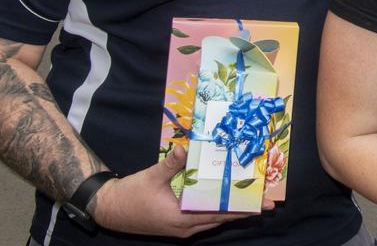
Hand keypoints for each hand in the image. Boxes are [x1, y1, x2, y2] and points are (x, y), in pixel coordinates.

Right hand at [92, 146, 270, 236]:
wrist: (108, 210)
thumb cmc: (130, 194)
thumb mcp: (151, 176)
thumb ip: (171, 163)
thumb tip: (186, 147)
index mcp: (181, 218)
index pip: (219, 213)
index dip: (242, 208)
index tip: (262, 204)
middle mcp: (186, 227)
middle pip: (222, 218)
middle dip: (246, 210)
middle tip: (268, 202)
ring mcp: (183, 228)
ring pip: (215, 219)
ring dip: (234, 210)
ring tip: (254, 200)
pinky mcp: (179, 224)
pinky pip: (205, 218)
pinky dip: (219, 209)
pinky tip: (228, 200)